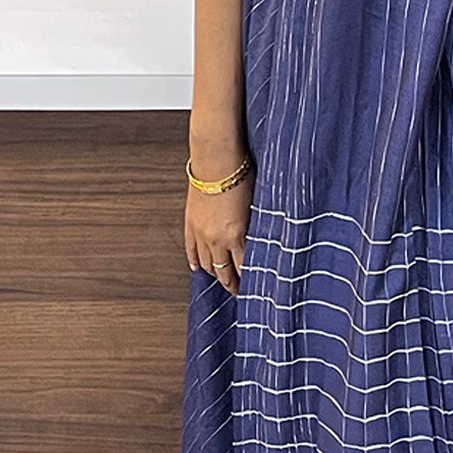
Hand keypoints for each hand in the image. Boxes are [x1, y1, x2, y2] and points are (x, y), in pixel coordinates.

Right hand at [185, 168, 253, 295]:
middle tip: (237, 293)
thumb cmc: (241, 175)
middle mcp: (217, 239)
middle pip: (224, 272)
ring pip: (206, 264)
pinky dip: (194, 260)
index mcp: (236, 235)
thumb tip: (261, 242)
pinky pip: (191, 249)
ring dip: (214, 274)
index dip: (249, 282)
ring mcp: (201, 233)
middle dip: (232, 285)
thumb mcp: (257, 205)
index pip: (244, 268)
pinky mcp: (190, 224)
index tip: (253, 290)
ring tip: (221, 281)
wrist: (216, 159)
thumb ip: (256, 228)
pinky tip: (197, 267)